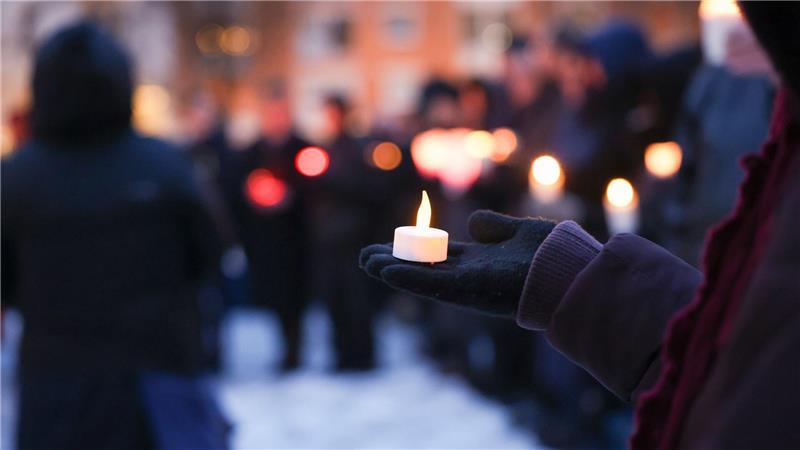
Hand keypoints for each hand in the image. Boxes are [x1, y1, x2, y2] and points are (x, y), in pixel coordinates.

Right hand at [360, 210, 554, 316]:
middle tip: (365, 257)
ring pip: (421, 278)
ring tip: (366, 263)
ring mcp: (467, 285)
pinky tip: (386, 271)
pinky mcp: (468, 290)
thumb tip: (473, 223)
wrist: (572, 272)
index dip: (414, 250)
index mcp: (481, 261)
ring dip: (392, 271)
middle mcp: (470, 276)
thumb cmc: (554, 255)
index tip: (391, 245)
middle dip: (395, 262)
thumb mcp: (520, 231)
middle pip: (424, 269)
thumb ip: (495, 227)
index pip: (439, 256)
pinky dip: (409, 278)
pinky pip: (432, 285)